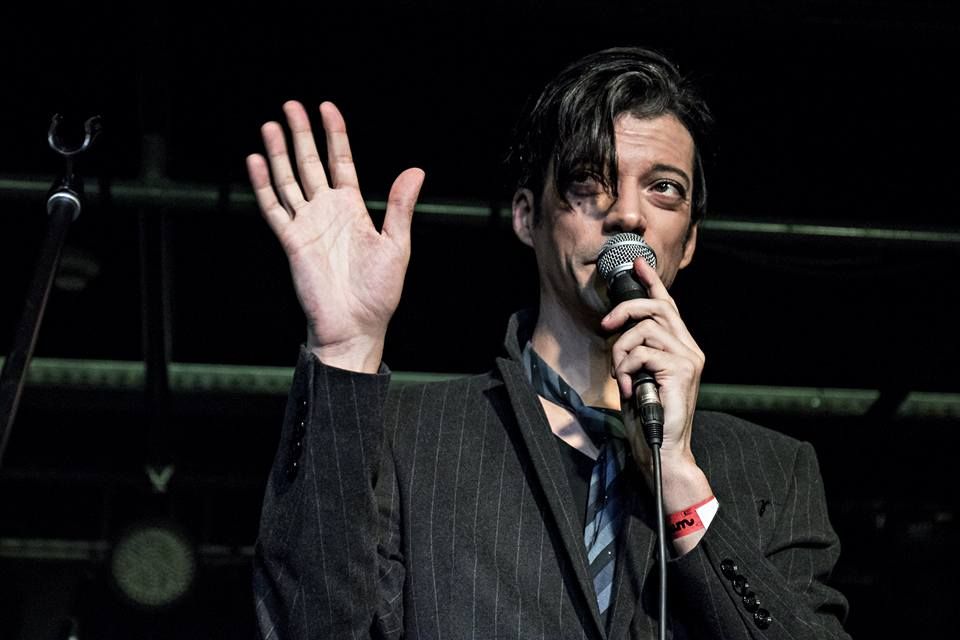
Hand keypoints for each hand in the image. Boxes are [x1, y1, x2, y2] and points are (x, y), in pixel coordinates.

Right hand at [246, 101, 424, 372]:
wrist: (356, 326)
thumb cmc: (379, 293)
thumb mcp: (396, 245)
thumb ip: (399, 207)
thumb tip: (415, 171)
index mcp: (352, 209)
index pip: (340, 162)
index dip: (334, 135)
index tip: (327, 108)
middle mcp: (327, 212)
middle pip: (310, 164)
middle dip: (301, 134)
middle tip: (291, 105)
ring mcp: (307, 225)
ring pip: (288, 180)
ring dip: (279, 153)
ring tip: (271, 124)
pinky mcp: (291, 241)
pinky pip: (274, 208)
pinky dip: (263, 185)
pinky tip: (257, 161)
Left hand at [601, 257, 711, 551]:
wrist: (663, 449)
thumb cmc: (649, 417)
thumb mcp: (639, 376)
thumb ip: (637, 352)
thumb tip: (619, 329)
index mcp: (681, 347)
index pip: (668, 305)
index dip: (652, 282)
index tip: (638, 263)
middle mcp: (689, 349)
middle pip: (656, 307)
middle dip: (625, 310)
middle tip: (606, 326)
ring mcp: (688, 359)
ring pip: (644, 329)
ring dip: (622, 351)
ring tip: (621, 376)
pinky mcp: (680, 371)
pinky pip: (643, 351)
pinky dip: (627, 368)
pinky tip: (627, 388)